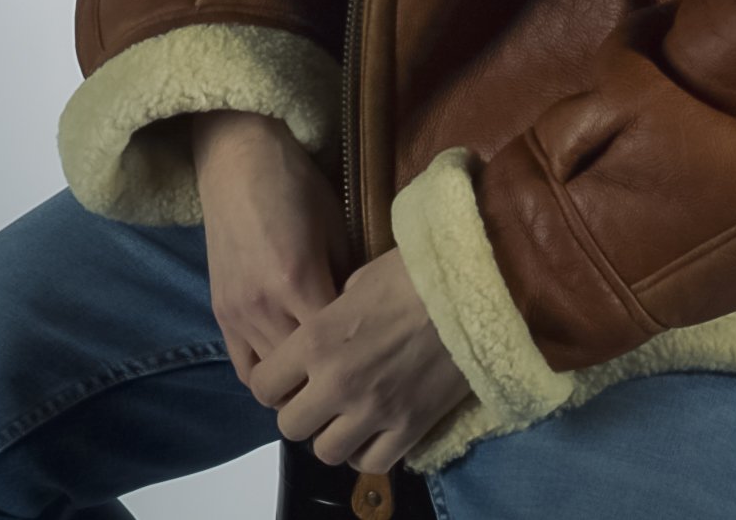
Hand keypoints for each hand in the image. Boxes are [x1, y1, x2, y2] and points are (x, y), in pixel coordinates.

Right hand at [191, 111, 352, 392]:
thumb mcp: (336, 225)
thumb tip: (363, 319)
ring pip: (270, 381)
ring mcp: (237, 315)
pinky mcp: (220, 315)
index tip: (378, 359)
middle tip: (355, 379)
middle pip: (301, 373)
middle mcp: (264, 306)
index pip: (334, 347)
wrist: (238, 160)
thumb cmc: (297, 184)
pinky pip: (244, 368)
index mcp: (299, 280)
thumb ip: (348, 277)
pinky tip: (289, 370)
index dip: (358, 357)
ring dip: (298, 384)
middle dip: (329, 378)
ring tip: (324, 380)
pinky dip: (268, 377)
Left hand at [249, 243, 474, 473]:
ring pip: (326, 452)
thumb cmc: (412, 272)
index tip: (285, 377)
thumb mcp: (357, 281)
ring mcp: (374, 410)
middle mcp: (338, 382)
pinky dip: (367, 451)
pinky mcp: (410, 427)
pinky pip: (372, 462)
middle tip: (316, 396)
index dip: (272, 382)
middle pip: (290, 426)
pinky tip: (373, 429)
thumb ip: (329, 316)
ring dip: (331, 435)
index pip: (264, 385)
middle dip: (299, 411)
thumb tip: (320, 334)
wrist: (471, 286)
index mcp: (317, 339)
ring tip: (346, 415)